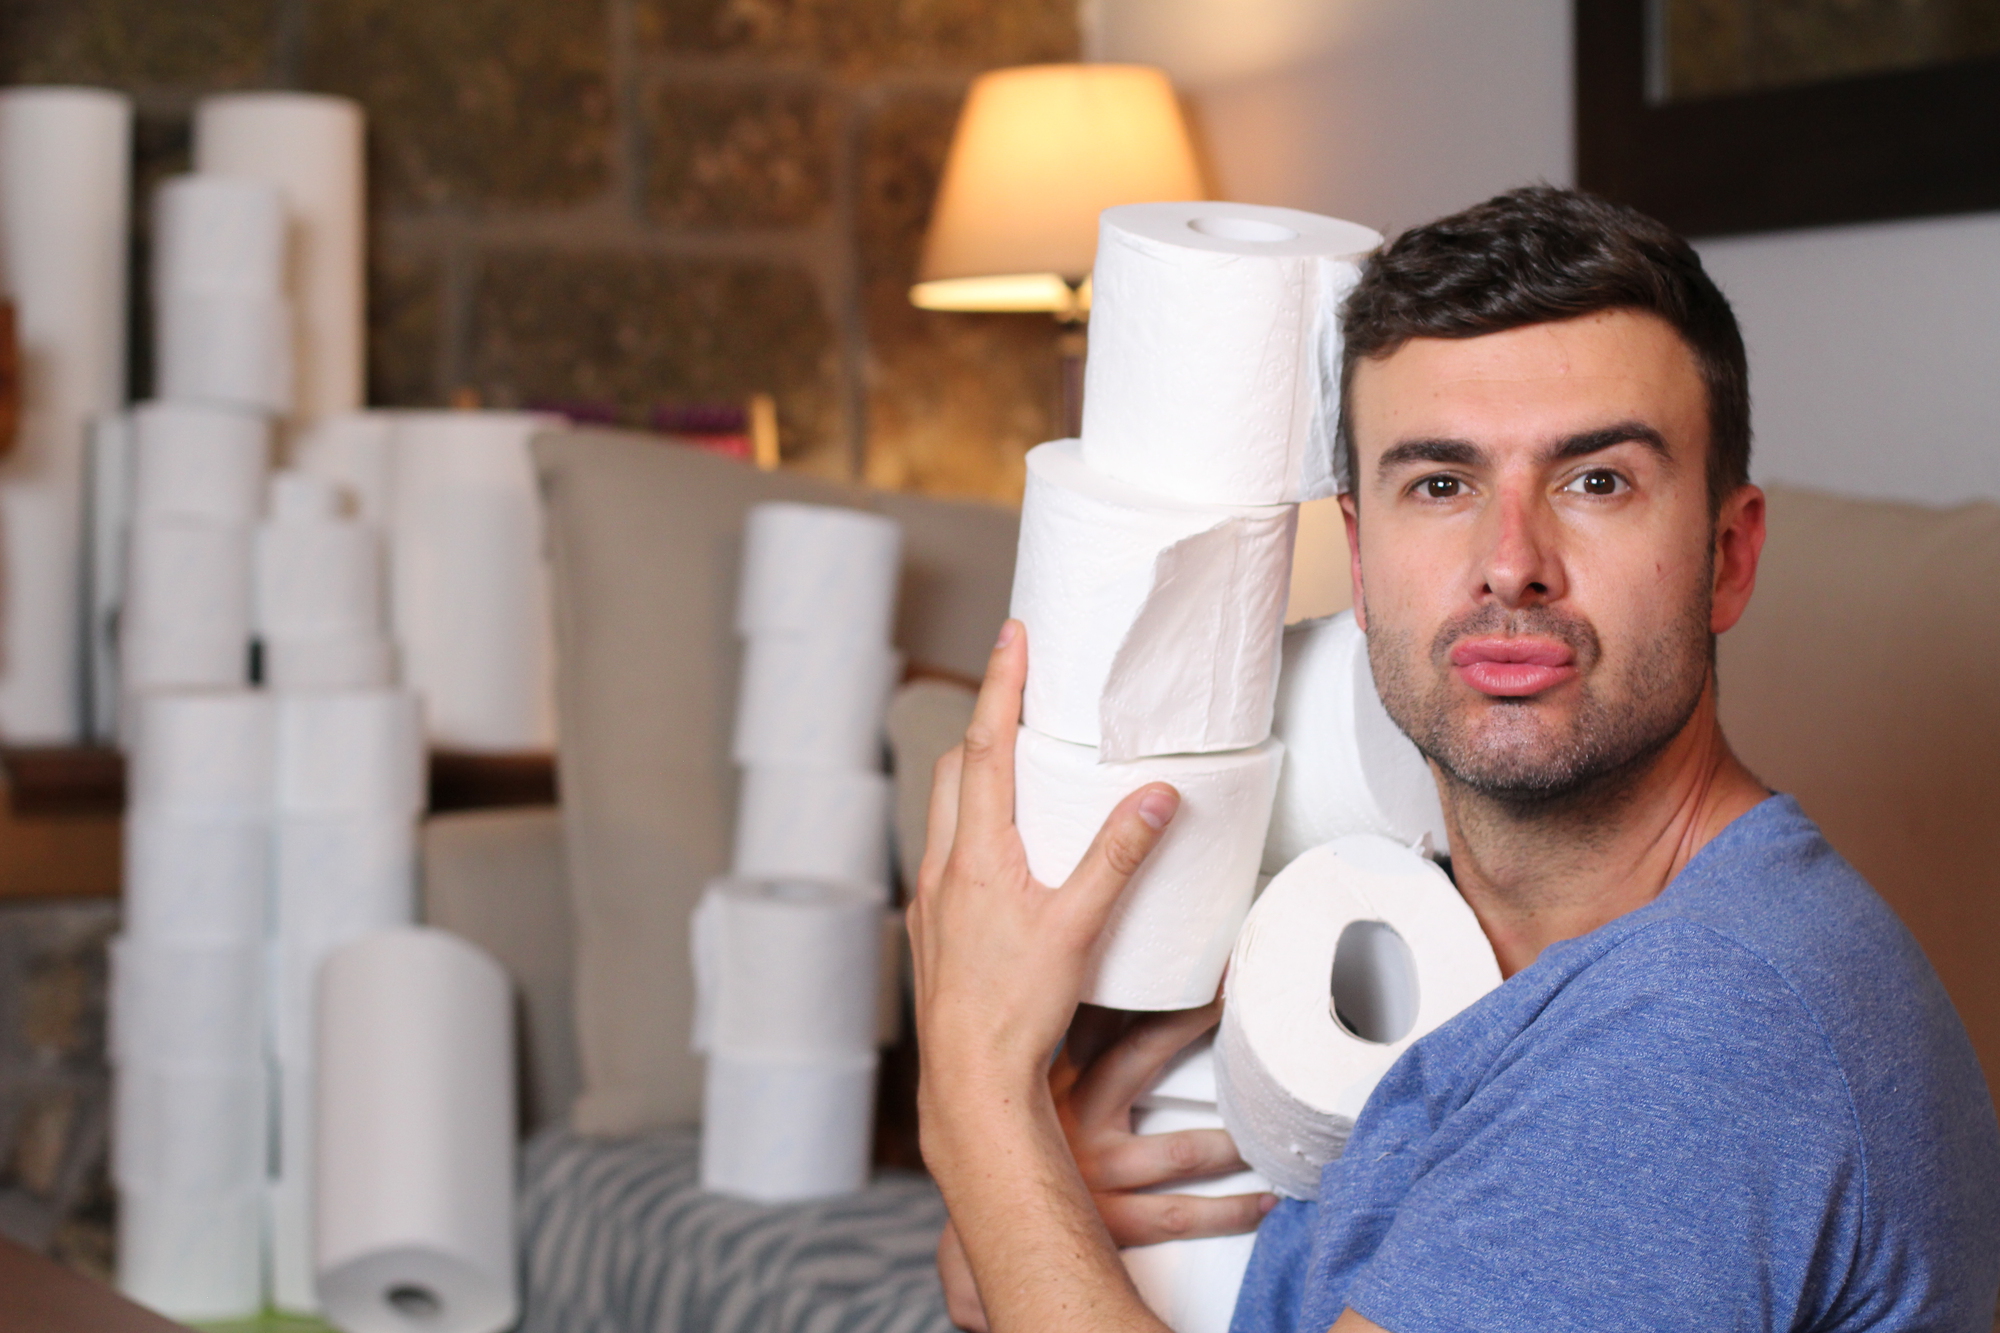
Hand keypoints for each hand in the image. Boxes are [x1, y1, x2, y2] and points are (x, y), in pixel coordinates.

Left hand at [908, 620, 1179, 1100]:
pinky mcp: (931, 934)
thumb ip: (1120, 856)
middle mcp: (944, 869)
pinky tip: (1000, 858)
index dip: (1000, 686)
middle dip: (984, 727)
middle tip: (1021, 700)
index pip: (985, 746)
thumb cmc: (1017, 1011)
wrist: (971, 1081)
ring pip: (944, 816)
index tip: (1012, 637)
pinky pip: (944, 861)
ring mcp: (930, 902)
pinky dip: (968, 834)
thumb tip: (1157, 795)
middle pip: (954, 771)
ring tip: (1016, 772)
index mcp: (977, 855)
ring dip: (974, 781)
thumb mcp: (1080, 927)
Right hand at [936, 1004, 1274, 1330]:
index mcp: (1055, 1080)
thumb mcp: (1037, 1093)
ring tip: (1272, 1128)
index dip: (1142, 977)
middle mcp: (1073, 1118)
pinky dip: (1230, 1210)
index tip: (1189, 952)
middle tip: (1237, 997)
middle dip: (1189, 1022)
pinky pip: (1179, 1215)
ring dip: (1232, 1140)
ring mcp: (1092, 1171)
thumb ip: (1076, 1044)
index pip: (1098, 1012)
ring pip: (1179, 1149)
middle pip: (1140, 1054)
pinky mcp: (1109, 1222)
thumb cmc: (1031, 1152)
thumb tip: (1115, 982)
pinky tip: (1266, 1200)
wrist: (992, 1232)